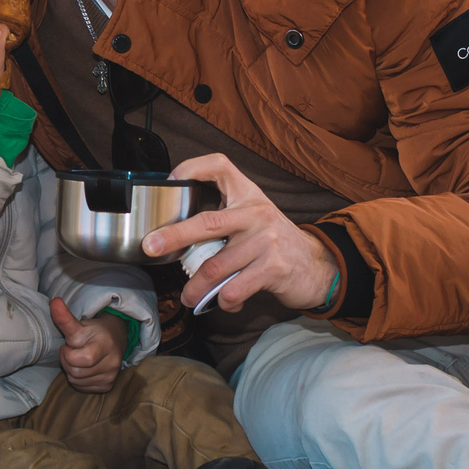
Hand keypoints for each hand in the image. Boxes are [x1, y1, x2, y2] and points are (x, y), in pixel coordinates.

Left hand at [52, 297, 123, 392]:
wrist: (115, 339)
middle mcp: (111, 361)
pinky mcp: (108, 385)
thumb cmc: (94, 332)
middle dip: (67, 359)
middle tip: (72, 350)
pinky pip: (82, 387)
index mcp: (104, 344)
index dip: (66, 351)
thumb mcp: (80, 324)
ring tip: (78, 359)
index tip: (68, 343)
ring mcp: (111, 375)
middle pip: (74, 370)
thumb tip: (53, 302)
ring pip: (76, 380)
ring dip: (71, 370)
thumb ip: (65, 317)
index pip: (78, 355)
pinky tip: (84, 369)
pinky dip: (78, 379)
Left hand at [140, 154, 340, 312]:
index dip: (193, 167)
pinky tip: (225, 302)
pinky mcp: (273, 269)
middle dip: (174, 235)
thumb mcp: (254, 217)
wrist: (317, 265)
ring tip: (188, 298)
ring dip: (196, 288)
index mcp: (248, 195)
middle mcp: (256, 213)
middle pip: (207, 222)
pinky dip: (224, 300)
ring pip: (215, 267)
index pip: (220, 166)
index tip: (171, 179)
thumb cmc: (274, 242)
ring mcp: (265, 241)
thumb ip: (225, 218)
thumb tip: (178, 237)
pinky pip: (234, 289)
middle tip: (151, 247)